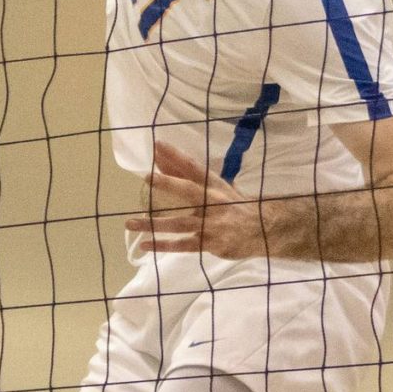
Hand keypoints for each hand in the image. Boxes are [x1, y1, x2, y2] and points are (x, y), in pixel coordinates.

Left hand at [126, 141, 267, 259]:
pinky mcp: (209, 243)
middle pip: (189, 190)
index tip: (157, 146)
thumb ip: (187, 175)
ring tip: (130, 223)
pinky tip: (145, 245)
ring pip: (179, 223)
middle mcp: (214, 202)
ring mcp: (211, 224)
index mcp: (215, 185)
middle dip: (169, 183)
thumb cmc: (233, 205)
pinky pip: (183, 245)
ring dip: (154, 224)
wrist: (262, 230)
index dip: (176, 156)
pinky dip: (164, 245)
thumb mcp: (216, 186)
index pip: (194, 167)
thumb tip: (160, 160)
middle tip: (147, 177)